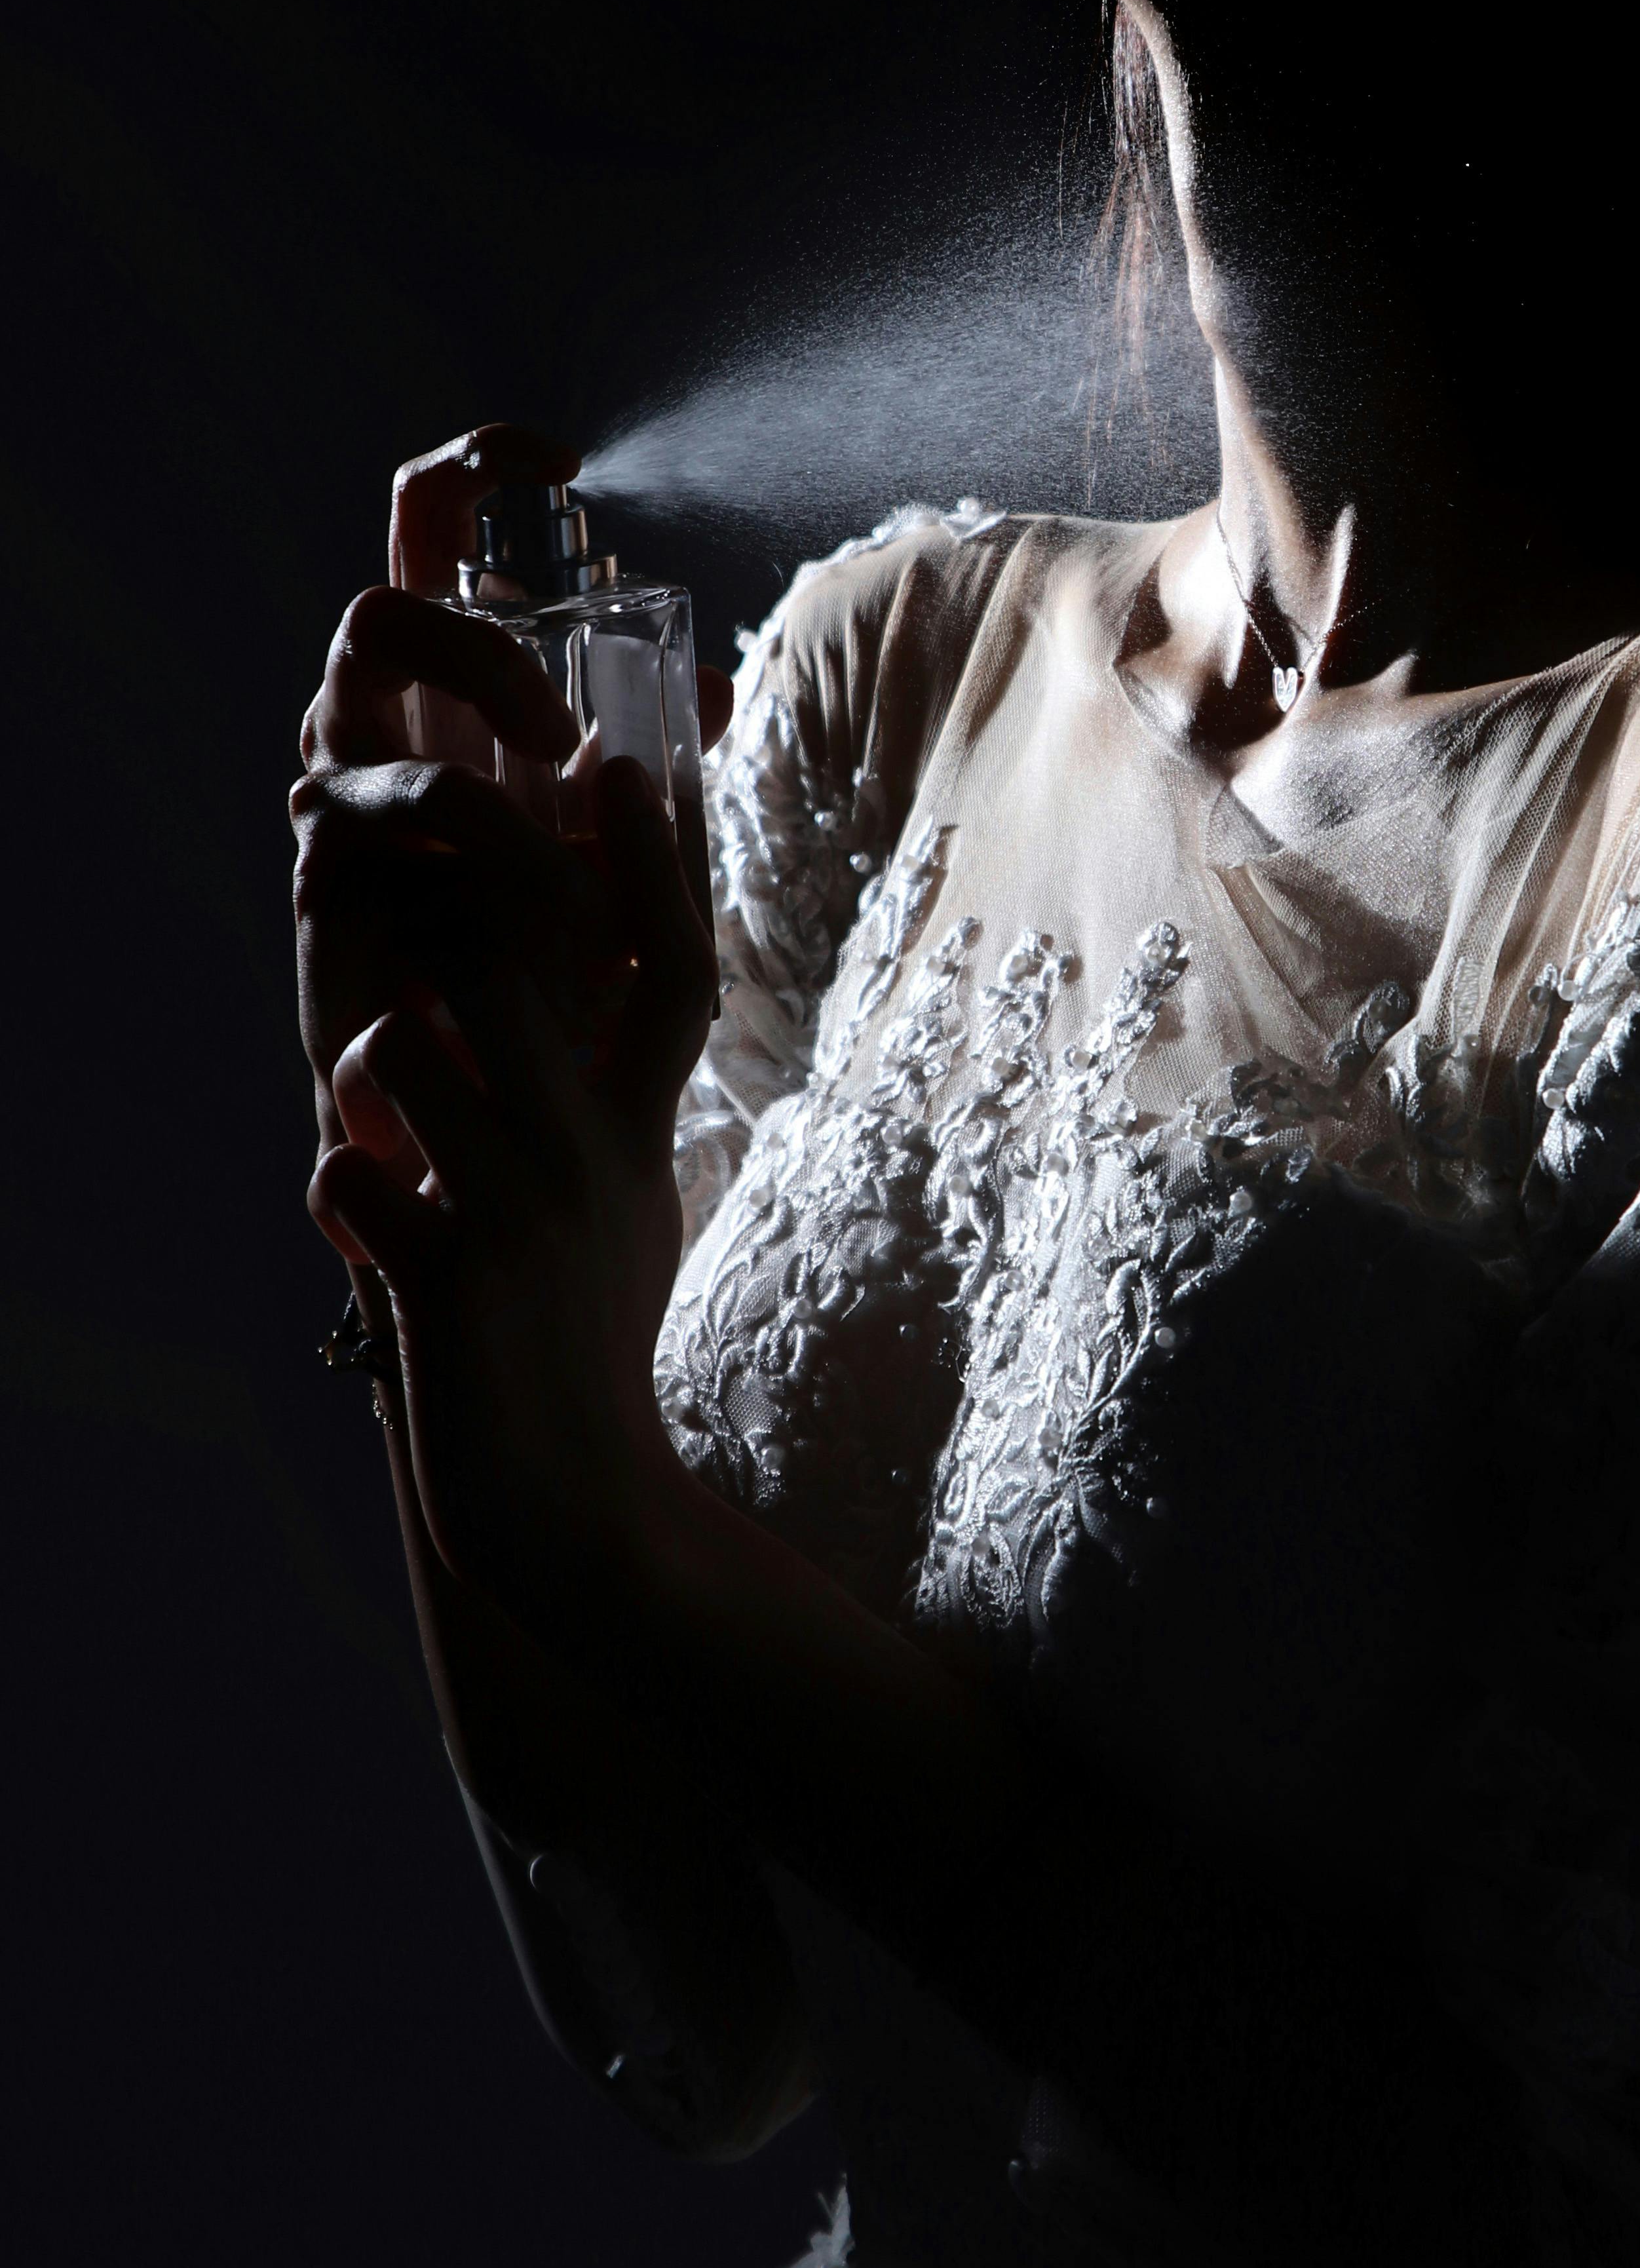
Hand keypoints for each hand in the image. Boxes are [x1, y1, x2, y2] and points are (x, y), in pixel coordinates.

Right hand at [293, 420, 730, 1150]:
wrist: (495, 1088)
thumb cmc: (555, 944)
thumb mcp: (623, 829)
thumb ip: (656, 753)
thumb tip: (720, 681)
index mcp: (441, 680)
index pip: (426, 532)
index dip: (472, 468)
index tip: (557, 460)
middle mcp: (375, 725)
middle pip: (377, 611)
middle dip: (478, 654)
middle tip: (564, 734)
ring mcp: (339, 803)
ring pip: (376, 739)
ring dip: (490, 801)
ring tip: (573, 876)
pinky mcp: (325, 891)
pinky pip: (378, 851)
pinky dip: (475, 889)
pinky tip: (543, 944)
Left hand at [307, 751, 716, 1644]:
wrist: (581, 1509)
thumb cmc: (591, 1343)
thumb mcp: (633, 1203)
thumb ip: (620, 1097)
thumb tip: (607, 995)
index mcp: (640, 1131)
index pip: (673, 963)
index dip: (648, 857)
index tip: (614, 758)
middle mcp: (595, 1158)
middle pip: (520, 968)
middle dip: (448, 935)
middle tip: (413, 939)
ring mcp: (522, 1217)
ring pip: (414, 1050)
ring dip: (375, 1062)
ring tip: (383, 1113)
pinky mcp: (448, 1285)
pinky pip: (350, 1173)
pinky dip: (337, 1182)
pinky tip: (361, 1222)